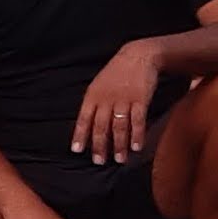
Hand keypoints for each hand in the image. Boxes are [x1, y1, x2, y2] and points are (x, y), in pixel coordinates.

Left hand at [72, 41, 161, 163]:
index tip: (77, 150)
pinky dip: (137, 135)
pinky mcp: (140, 100)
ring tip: (120, 159)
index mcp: (93, 96)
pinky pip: (138, 121)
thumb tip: (88, 124)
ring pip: (119, 126)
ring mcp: (123, 100)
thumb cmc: (116, 73)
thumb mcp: (98, 85)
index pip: (83, 119)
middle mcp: (106, 99)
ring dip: (119, 145)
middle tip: (99, 161)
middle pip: (101, 126)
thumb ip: (94, 103)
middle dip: (99, 145)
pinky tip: (136, 147)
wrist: (137, 57)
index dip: (80, 135)